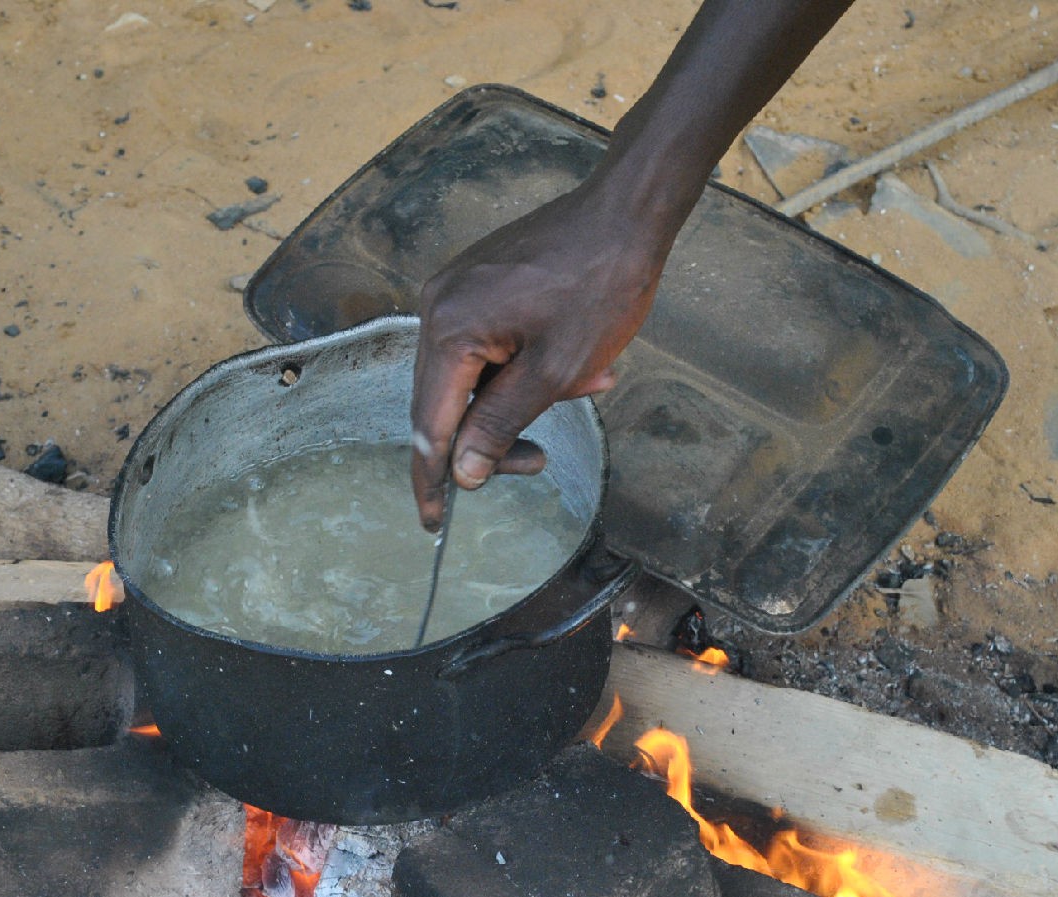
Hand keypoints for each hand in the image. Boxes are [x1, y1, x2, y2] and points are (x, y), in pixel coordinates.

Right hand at [409, 172, 677, 530]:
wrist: (627, 213)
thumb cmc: (601, 285)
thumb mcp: (555, 371)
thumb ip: (500, 426)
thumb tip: (462, 473)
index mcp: (450, 330)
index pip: (430, 426)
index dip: (433, 479)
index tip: (434, 522)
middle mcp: (438, 307)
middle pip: (445, 404)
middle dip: (491, 437)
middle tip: (538, 460)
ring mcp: (454, 292)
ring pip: (469, 378)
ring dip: (516, 401)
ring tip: (583, 386)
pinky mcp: (475, 285)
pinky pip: (484, 347)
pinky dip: (519, 370)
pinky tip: (572, 367)